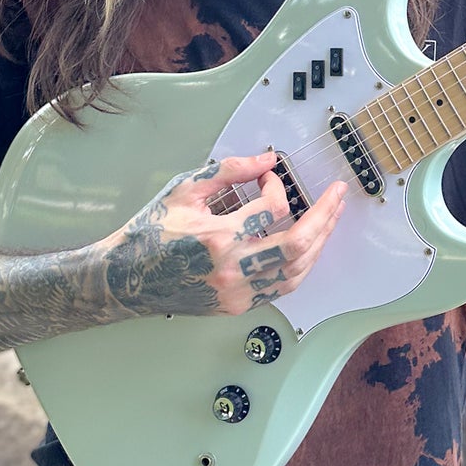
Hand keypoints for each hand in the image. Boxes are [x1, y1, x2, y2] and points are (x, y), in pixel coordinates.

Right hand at [101, 152, 346, 318]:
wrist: (126, 278)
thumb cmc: (152, 231)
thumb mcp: (185, 190)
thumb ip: (229, 171)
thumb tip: (267, 159)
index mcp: (218, 236)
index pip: (271, 208)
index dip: (276, 186)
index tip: (270, 176)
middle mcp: (232, 269)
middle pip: (299, 245)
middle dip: (326, 216)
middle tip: (338, 195)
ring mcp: (237, 293)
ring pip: (298, 272)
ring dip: (319, 242)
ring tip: (329, 219)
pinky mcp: (237, 306)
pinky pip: (282, 287)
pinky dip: (299, 265)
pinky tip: (307, 247)